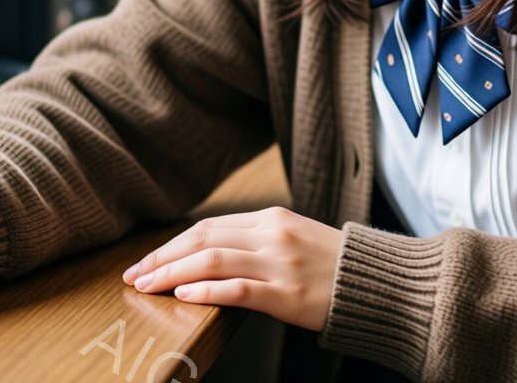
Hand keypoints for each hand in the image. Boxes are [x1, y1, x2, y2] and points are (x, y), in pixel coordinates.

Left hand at [121, 206, 342, 331]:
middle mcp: (273, 234)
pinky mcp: (288, 294)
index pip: (208, 227)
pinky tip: (183, 298)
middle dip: (162, 258)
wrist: (383, 286)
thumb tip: (211, 257)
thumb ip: (258, 243)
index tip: (147, 261)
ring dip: (172, 274)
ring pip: (212, 261)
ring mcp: (280, 263)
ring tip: (146, 287)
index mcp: (272, 219)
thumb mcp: (296, 242)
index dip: (172, 245)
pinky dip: (206, 292)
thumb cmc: (337, 269)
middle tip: (133, 275)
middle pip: (202, 239)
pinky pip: (238, 289)